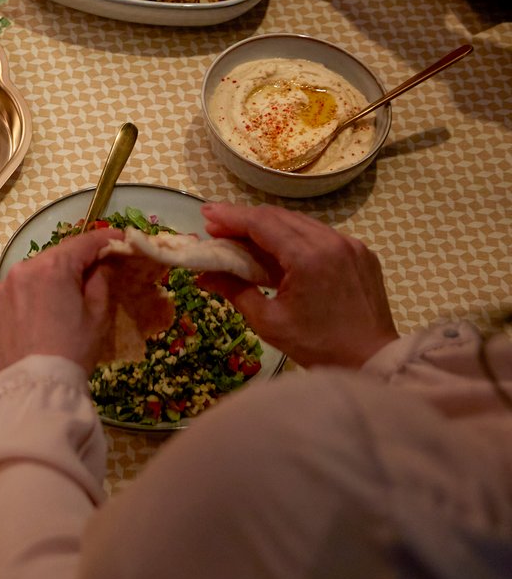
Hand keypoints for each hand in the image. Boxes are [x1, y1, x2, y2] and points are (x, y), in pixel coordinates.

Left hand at [0, 228, 116, 371]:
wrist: (34, 386)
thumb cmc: (72, 350)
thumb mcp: (96, 316)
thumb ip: (100, 281)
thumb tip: (100, 264)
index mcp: (53, 267)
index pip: (83, 243)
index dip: (105, 239)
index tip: (120, 239)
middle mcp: (24, 267)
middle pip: (57, 256)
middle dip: (77, 261)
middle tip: (96, 271)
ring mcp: (4, 285)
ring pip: (35, 271)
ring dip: (51, 277)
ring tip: (66, 296)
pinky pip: (18, 288)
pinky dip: (32, 292)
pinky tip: (42, 311)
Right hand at [198, 203, 397, 367]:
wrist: (375, 363)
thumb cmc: (318, 347)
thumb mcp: (269, 322)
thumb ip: (235, 290)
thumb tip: (203, 274)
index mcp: (308, 257)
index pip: (261, 223)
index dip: (230, 216)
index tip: (204, 215)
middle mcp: (331, 241)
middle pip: (278, 217)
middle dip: (245, 219)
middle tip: (216, 226)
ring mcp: (350, 245)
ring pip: (299, 222)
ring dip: (268, 226)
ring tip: (242, 236)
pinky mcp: (361, 252)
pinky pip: (319, 234)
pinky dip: (293, 236)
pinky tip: (279, 249)